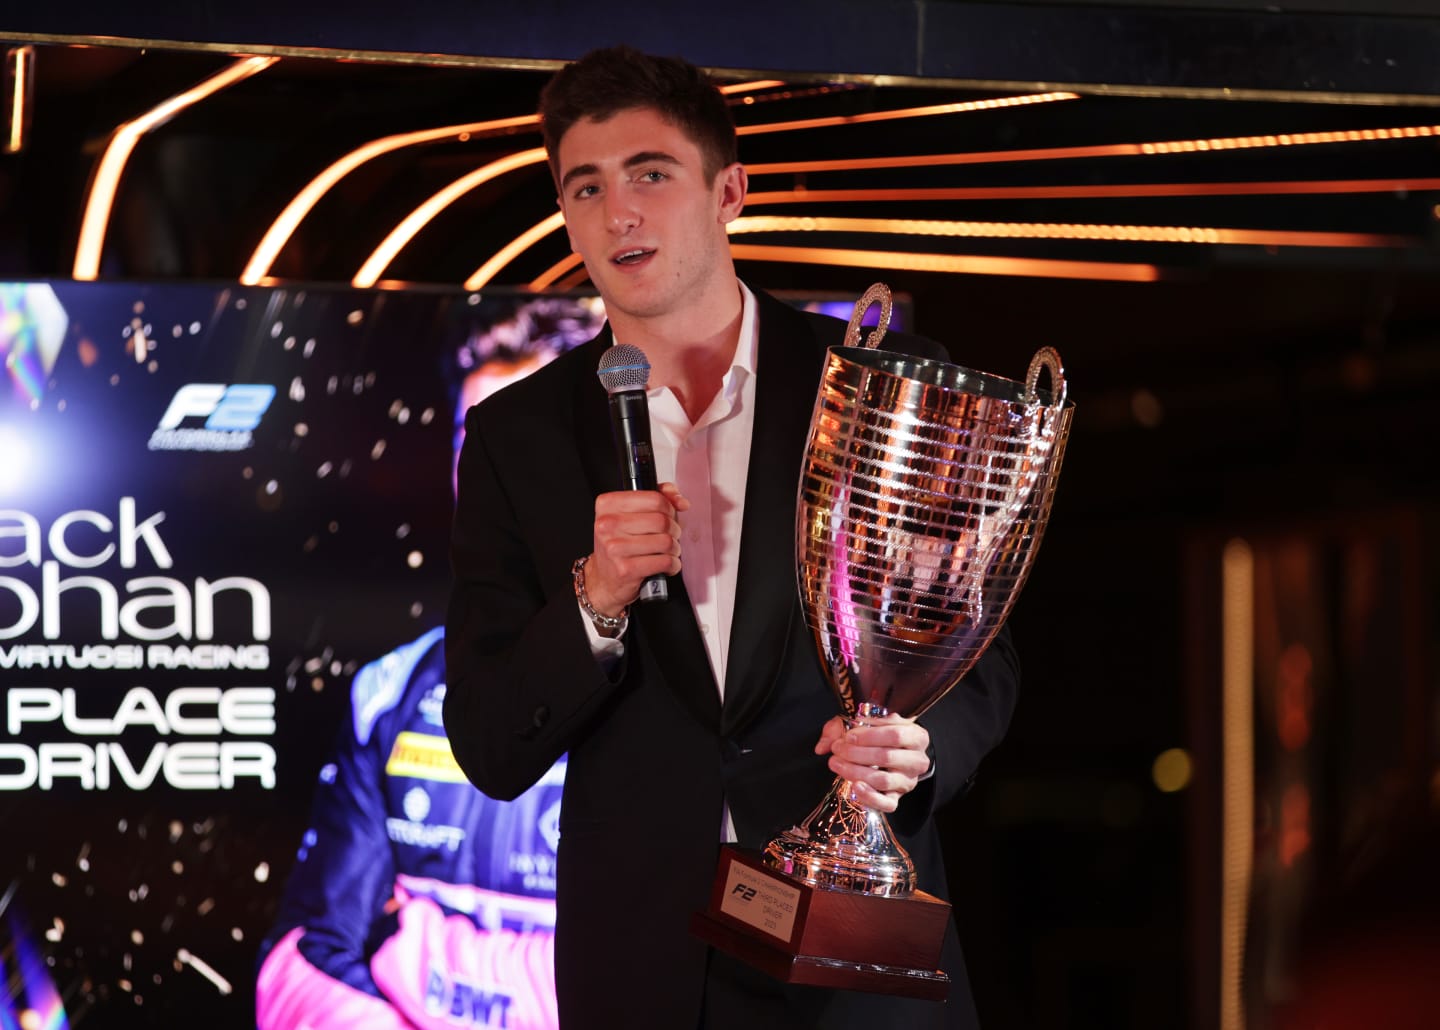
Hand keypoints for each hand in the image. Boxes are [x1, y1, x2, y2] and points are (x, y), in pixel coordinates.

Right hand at [585, 482, 689, 615]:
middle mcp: (607, 525)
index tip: (669, 515)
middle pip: (662, 520)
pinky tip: (666, 565)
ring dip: (674, 548)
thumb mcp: (631, 515)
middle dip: (674, 529)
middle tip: (670, 535)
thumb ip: (658, 499)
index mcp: (608, 505)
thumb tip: (681, 502)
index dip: (669, 507)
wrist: (604, 578)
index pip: (654, 498)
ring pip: (666, 541)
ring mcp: (614, 548)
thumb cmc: (620, 544)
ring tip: (668, 551)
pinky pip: (665, 562)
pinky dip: (673, 564)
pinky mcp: (626, 570)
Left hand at [814, 713, 931, 813]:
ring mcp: (908, 781)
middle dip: (856, 753)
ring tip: (836, 763)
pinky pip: (887, 804)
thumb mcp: (863, 723)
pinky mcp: (897, 798)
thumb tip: (823, 746)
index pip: (895, 734)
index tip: (848, 736)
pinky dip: (869, 796)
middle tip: (837, 748)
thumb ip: (842, 728)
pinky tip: (855, 786)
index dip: (869, 735)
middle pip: (887, 757)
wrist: (890, 752)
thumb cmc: (877, 734)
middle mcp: (917, 760)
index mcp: (916, 736)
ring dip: (855, 771)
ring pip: (883, 780)